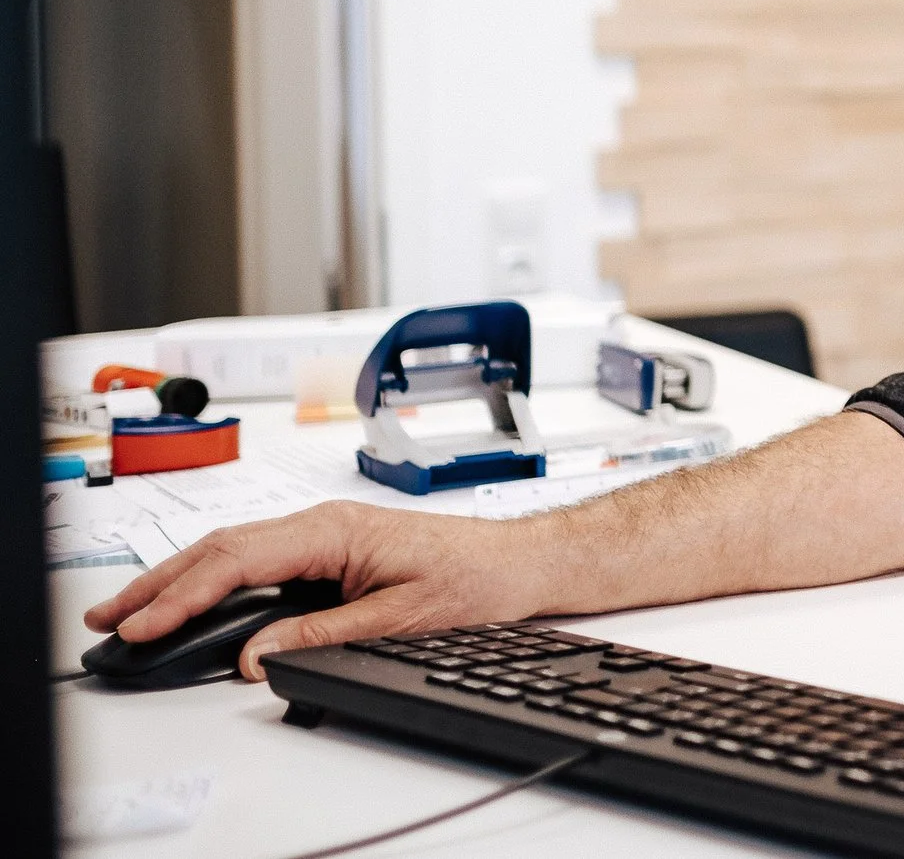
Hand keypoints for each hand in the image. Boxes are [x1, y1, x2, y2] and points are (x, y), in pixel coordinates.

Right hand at [84, 500, 549, 679]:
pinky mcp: (327, 550)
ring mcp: (322, 534)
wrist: (517, 563)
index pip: (241, 560)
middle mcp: (322, 523)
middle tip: (111, 620)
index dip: (186, 595)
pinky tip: (189, 601)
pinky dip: (213, 580)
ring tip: (131, 613)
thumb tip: (257, 655)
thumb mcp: (400, 618)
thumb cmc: (475, 578)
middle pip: (223, 550)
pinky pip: (256, 561)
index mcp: (336, 530)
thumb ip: (324, 635)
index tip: (147, 624)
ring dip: (180, 581)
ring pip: (233, 552)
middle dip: (162, 584)